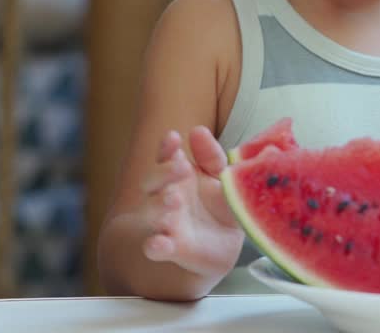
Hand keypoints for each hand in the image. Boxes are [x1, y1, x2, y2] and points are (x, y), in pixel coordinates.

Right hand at [139, 126, 244, 277]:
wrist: (227, 243)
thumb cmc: (219, 203)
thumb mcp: (221, 177)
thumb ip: (211, 156)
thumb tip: (198, 130)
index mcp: (179, 175)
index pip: (166, 157)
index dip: (167, 147)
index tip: (174, 137)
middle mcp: (166, 195)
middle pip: (153, 181)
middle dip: (164, 172)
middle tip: (182, 166)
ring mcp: (165, 221)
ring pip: (151, 211)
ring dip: (159, 205)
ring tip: (174, 199)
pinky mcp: (169, 248)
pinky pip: (154, 246)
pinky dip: (154, 245)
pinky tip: (159, 243)